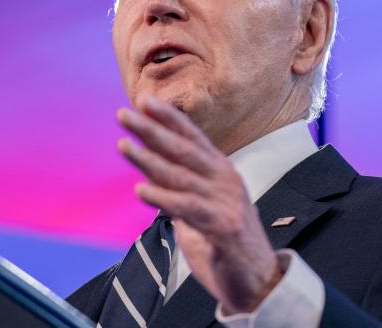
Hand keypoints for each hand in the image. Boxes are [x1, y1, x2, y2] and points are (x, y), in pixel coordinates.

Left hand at [117, 93, 282, 312]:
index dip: (168, 117)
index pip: (192, 136)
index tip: (143, 100)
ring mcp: (226, 201)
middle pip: (183, 149)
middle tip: (124, 114)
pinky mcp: (223, 226)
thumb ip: (178, 187)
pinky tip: (140, 191)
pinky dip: (162, 198)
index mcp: (220, 170)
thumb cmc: (224, 242)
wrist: (258, 280)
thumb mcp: (199, 206)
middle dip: (151, 130)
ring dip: (148, 160)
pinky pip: (187, 208)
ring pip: (180, 175)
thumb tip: (149, 168)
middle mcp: (224, 179)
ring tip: (123, 146)